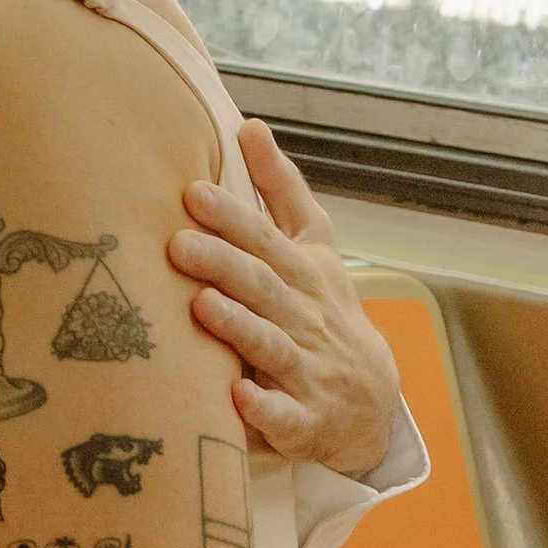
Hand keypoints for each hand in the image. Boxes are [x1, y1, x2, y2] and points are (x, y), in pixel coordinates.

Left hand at [171, 122, 400, 482]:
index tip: (193, 192)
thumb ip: (279, 189)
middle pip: (263, 287)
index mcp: (304, 273)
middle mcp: (307, 318)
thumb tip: (249, 125)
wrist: (370, 403)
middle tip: (177, 245)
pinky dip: (263, 408)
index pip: (266, 241)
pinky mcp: (303, 421)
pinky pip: (284, 416)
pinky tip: (237, 396)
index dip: (233, 217)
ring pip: (271, 345)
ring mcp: (307, 370)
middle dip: (223, 265)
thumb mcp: (313, 246)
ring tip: (202, 305)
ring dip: (239, 326)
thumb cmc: (324, 309)